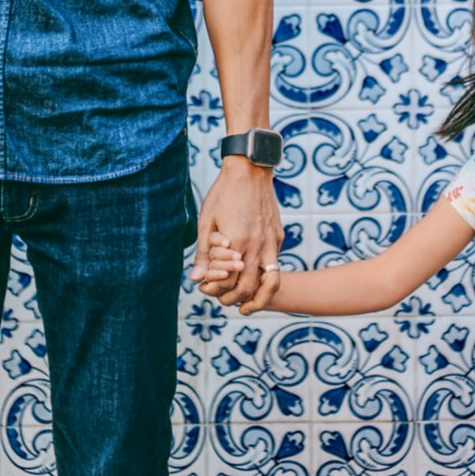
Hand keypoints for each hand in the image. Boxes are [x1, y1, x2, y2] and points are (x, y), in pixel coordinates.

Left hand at [194, 156, 281, 311]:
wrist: (250, 170)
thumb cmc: (224, 193)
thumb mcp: (206, 221)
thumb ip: (204, 253)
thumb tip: (196, 279)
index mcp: (237, 243)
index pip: (228, 282)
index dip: (216, 291)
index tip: (206, 291)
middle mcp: (257, 246)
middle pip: (249, 288)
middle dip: (235, 300)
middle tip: (225, 302)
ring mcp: (271, 242)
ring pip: (271, 281)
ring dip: (259, 298)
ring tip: (249, 305)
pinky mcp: (278, 236)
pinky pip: (274, 263)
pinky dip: (265, 277)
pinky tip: (253, 276)